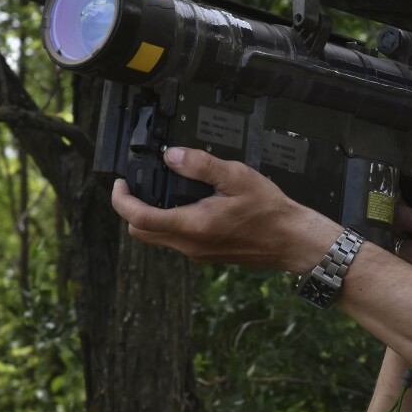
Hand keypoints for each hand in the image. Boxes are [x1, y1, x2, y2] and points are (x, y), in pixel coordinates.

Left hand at [111, 146, 336, 273]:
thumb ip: (201, 165)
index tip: (121, 184)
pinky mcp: (206, 255)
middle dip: (133, 209)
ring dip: (153, 217)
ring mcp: (197, 253)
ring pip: (157, 238)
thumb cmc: (270, 211)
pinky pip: (176, 241)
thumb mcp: (237, 177)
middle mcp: (191, 244)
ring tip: (170, 193)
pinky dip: (172, 224)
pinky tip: (194, 206)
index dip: (121, 200)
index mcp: (194, 224)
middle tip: (141, 187)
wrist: (291, 239)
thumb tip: (173, 156)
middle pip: (141, 232)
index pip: (139, 218)